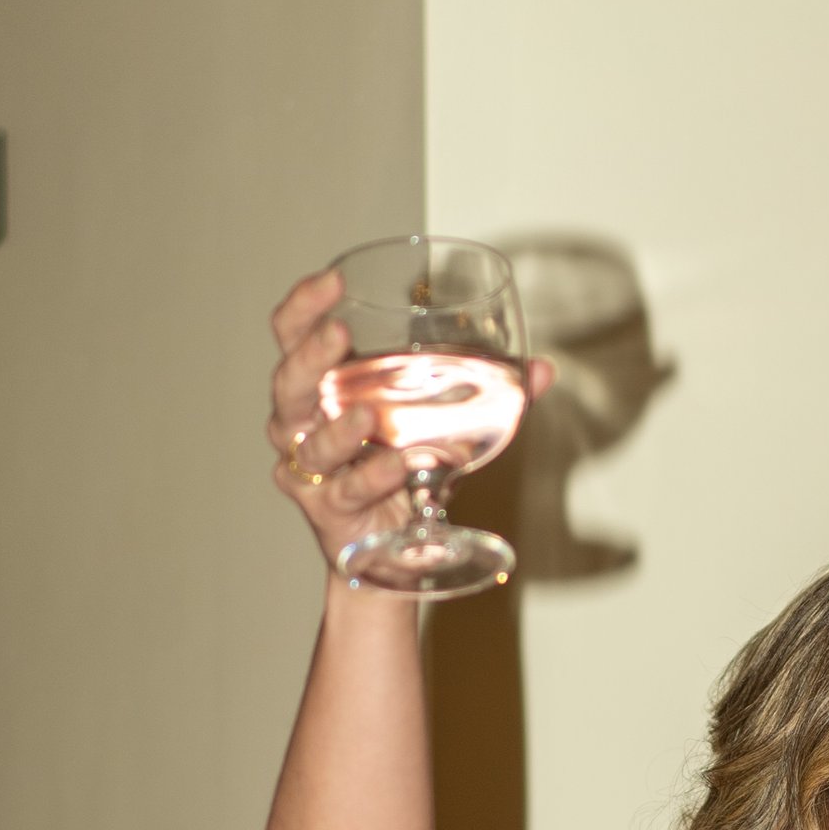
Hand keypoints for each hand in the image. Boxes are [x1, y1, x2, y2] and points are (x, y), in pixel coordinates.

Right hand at [265, 266, 554, 578]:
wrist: (394, 549)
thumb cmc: (406, 470)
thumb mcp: (447, 424)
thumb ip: (491, 396)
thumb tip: (540, 370)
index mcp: (324, 386)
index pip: (293, 335)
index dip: (303, 305)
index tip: (335, 280)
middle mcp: (304, 423)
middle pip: (287, 383)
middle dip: (309, 356)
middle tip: (338, 334)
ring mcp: (310, 469)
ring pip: (310, 443)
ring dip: (339, 429)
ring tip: (366, 418)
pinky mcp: (327, 510)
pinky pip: (345, 491)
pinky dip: (371, 479)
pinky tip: (395, 468)